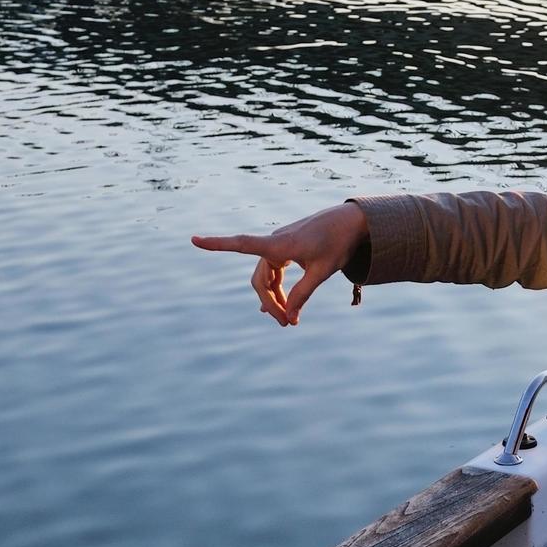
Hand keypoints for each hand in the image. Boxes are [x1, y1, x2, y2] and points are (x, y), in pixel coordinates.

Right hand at [190, 202, 368, 326]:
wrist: (351, 222)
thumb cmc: (338, 243)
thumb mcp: (323, 272)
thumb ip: (303, 293)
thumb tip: (289, 316)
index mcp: (280, 244)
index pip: (242, 244)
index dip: (217, 244)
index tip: (194, 239)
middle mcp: (275, 242)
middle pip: (260, 278)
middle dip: (270, 303)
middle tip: (288, 325)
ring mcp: (280, 245)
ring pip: (267, 277)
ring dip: (275, 298)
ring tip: (289, 320)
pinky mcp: (287, 247)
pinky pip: (274, 271)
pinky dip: (277, 288)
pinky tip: (279, 304)